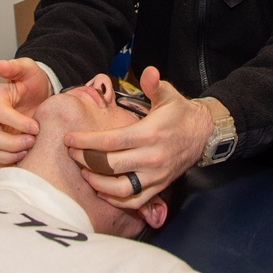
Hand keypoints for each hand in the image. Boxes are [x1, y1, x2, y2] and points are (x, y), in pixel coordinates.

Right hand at [0, 57, 51, 170]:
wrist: (42, 95)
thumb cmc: (34, 83)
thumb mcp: (29, 69)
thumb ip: (16, 66)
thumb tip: (0, 65)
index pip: (0, 114)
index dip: (18, 122)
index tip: (36, 127)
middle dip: (12, 143)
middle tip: (33, 142)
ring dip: (6, 157)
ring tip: (27, 153)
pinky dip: (3, 166)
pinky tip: (20, 162)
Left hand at [64, 66, 213, 208]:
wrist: (203, 133)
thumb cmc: (179, 113)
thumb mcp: (168, 94)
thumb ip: (154, 84)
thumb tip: (148, 71)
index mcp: (149, 134)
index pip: (110, 142)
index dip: (86, 142)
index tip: (69, 139)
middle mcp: (152, 158)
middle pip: (110, 165)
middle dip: (85, 160)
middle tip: (70, 153)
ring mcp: (156, 176)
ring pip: (121, 189)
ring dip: (98, 183)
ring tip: (83, 172)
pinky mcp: (159, 187)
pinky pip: (135, 201)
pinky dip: (116, 200)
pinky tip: (102, 191)